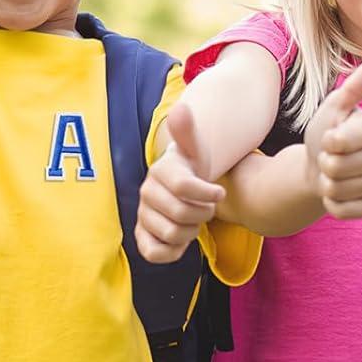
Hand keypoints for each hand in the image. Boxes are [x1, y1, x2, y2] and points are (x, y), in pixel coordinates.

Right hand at [134, 105, 225, 263]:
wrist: (180, 189)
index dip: (208, 194)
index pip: (185, 187)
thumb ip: (188, 132)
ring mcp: (142, 216)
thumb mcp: (194, 150)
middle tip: (207, 208)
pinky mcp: (142, 237)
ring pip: (173, 234)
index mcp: (160, 171)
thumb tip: (181, 108)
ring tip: (194, 221)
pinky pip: (155, 253)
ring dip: (192, 231)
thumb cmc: (191, 170)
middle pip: (182, 214)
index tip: (219, 192)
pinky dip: (173, 250)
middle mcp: (146, 193)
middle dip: (203, 214)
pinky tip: (181, 239)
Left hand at [304, 59, 361, 218]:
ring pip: (337, 190)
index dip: (326, 141)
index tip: (329, 136)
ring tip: (332, 173)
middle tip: (329, 156)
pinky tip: (336, 192)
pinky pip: (344, 211)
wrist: (319, 166)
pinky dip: (331, 204)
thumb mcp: (333, 108)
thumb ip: (353, 89)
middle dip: (323, 163)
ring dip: (325, 183)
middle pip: (336, 168)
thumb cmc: (327, 132)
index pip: (340, 141)